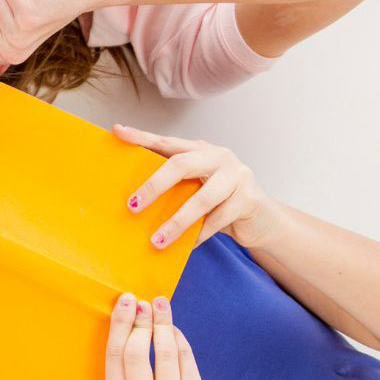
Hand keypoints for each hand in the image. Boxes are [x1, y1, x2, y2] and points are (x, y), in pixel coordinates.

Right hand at [104, 295, 220, 379]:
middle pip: (135, 352)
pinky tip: (173, 329)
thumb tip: (132, 315)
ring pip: (164, 352)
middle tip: (143, 302)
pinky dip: (179, 338)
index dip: (120, 325)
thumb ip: (128, 367)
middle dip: (140, 321)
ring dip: (163, 323)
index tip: (126, 300)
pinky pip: (185, 358)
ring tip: (161, 306)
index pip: (115, 356)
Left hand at [115, 127, 286, 248]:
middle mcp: (219, 157)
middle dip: (154, 185)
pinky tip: (184, 247)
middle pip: (182, 165)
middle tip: (132, 206)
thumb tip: (133, 201)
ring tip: (157, 240)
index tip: (118, 132)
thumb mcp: (197, 187)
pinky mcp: (248, 199)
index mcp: (201, 149)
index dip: (142, 137)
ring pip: (201, 199)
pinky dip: (198, 235)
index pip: (167, 142)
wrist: (261, 219)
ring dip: (176, 222)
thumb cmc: (219, 201)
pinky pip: (217, 220)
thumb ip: (175, 184)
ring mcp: (236, 176)